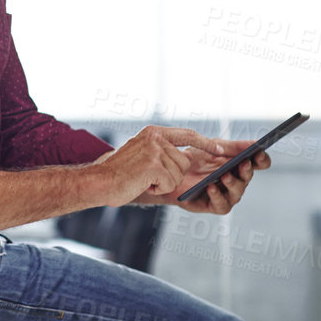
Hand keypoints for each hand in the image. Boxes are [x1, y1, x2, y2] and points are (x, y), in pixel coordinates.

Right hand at [94, 125, 227, 206]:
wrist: (100, 182)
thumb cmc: (120, 172)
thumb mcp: (143, 153)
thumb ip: (164, 150)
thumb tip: (188, 156)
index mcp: (153, 132)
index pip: (188, 134)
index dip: (206, 143)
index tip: (220, 149)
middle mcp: (155, 138)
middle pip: (184, 161)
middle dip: (172, 175)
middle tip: (149, 176)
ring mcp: (154, 151)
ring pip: (178, 174)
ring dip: (164, 183)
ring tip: (144, 179)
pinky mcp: (153, 166)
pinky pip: (170, 183)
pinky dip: (158, 189)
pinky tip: (143, 184)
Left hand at [134, 139, 271, 214]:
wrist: (171, 172)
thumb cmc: (194, 159)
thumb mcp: (213, 147)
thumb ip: (233, 146)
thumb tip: (255, 142)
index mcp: (239, 165)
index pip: (259, 163)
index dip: (262, 158)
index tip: (259, 152)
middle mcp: (236, 180)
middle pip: (248, 177)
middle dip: (246, 170)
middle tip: (243, 163)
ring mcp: (226, 194)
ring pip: (237, 192)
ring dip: (233, 183)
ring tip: (224, 175)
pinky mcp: (213, 205)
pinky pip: (221, 204)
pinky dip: (217, 195)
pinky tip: (211, 186)